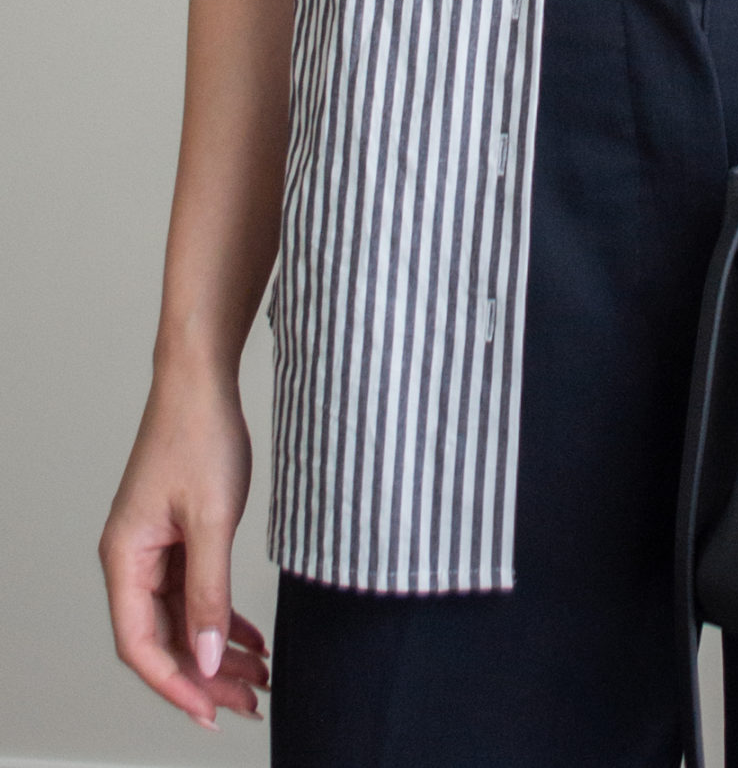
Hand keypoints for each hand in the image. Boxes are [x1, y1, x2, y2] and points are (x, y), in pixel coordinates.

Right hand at [99, 372, 268, 728]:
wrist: (202, 380)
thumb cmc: (199, 434)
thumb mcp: (212, 519)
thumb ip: (209, 591)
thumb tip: (206, 657)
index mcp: (126, 557)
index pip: (142, 644)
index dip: (176, 684)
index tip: (212, 712)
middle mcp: (133, 559)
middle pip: (163, 637)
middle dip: (205, 674)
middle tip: (249, 700)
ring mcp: (155, 547)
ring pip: (182, 617)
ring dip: (216, 649)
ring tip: (257, 676)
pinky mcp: (177, 534)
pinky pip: (194, 591)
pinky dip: (220, 615)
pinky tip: (249, 636)